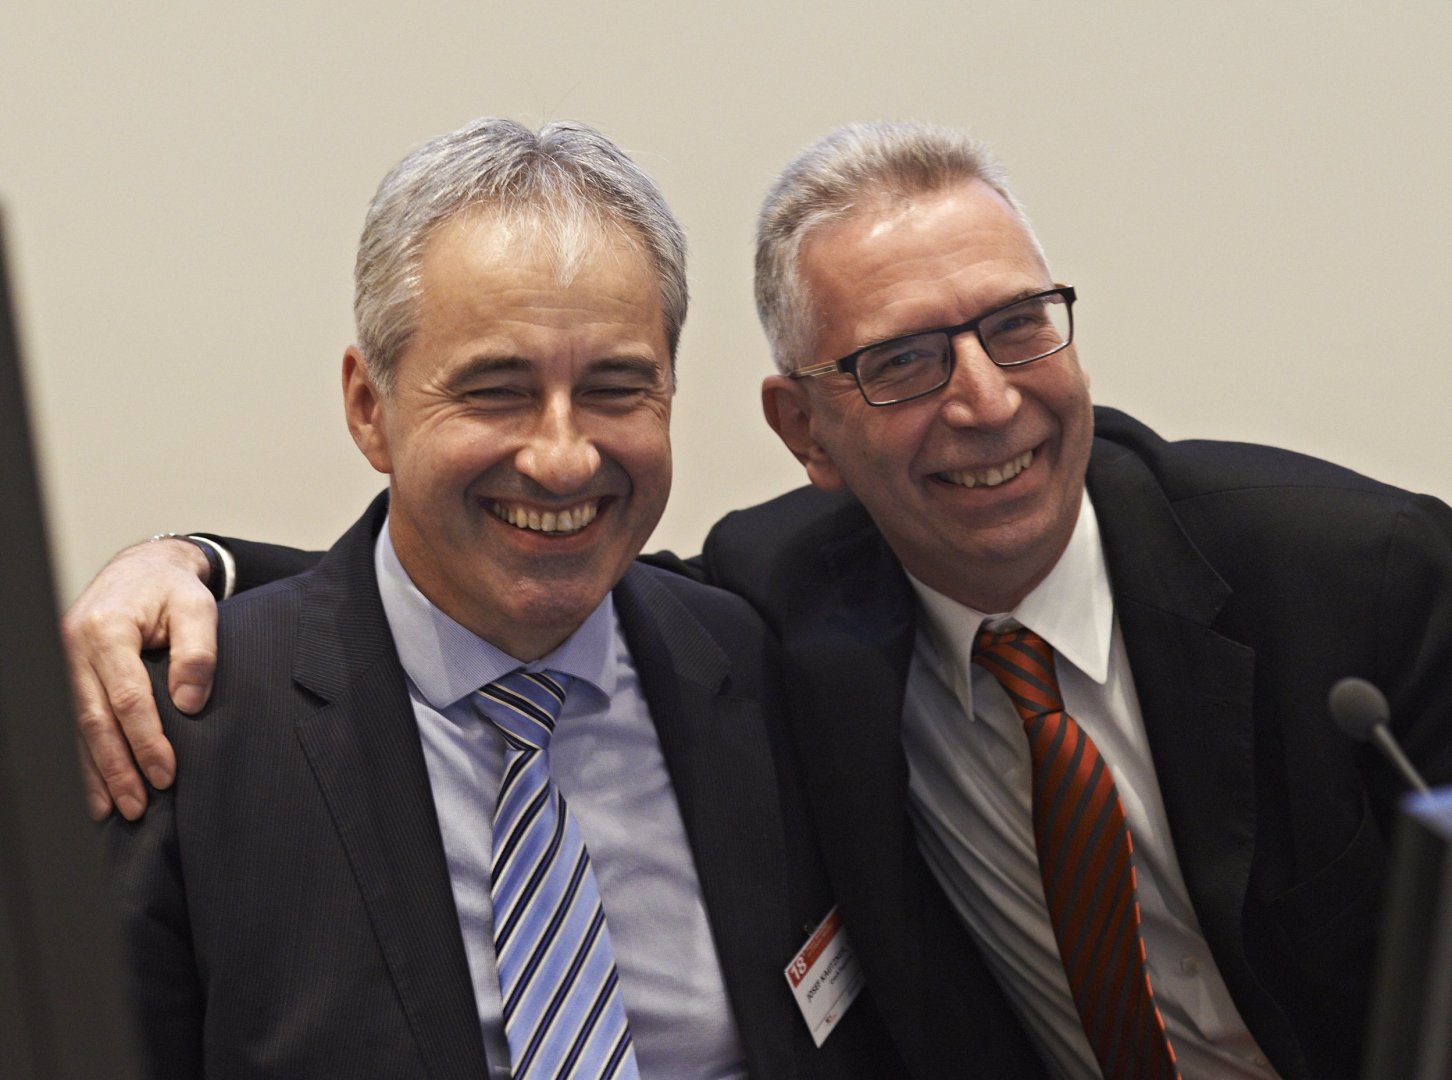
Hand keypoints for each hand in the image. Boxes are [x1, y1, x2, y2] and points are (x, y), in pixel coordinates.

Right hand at [61, 538, 217, 820]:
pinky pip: (72, 719)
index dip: (146, 740)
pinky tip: (94, 786)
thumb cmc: (172, 588)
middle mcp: (74, 646)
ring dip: (96, 771)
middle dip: (117, 768)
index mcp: (108, 629)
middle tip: (139, 806)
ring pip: (77, 726)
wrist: (141, 567)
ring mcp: (63, 659)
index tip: (167, 774)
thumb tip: (189, 703)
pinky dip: (84, 755)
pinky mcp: (65, 671)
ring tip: (114, 809)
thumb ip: (198, 652)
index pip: (127, 698)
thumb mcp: (197, 607)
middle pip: (95, 719)